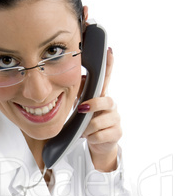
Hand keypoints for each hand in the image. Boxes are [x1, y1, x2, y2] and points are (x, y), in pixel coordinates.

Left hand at [78, 48, 121, 171]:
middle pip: (105, 101)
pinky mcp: (116, 133)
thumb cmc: (88, 123)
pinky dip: (91, 137)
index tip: (109, 51)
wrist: (99, 144)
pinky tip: (90, 137)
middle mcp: (111, 106)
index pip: (106, 78)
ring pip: (98, 122)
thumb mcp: (82, 107)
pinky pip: (100, 135)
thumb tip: (78, 76)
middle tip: (81, 110)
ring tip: (84, 130)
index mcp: (102, 97)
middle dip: (93, 105)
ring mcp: (115, 119)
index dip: (109, 65)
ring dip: (87, 128)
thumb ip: (81, 93)